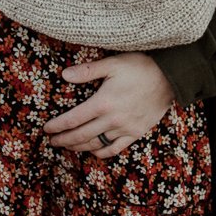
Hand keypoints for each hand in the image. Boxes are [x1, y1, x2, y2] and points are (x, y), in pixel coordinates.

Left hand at [44, 53, 173, 159]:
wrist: (170, 78)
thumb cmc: (140, 67)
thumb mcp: (113, 63)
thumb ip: (88, 70)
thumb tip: (64, 75)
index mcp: (103, 102)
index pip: (73, 119)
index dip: (57, 126)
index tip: (46, 129)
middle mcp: (112, 119)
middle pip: (81, 135)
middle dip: (64, 140)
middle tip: (52, 141)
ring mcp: (125, 128)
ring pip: (96, 144)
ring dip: (79, 147)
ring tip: (67, 146)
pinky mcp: (136, 133)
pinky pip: (115, 148)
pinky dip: (102, 152)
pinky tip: (94, 151)